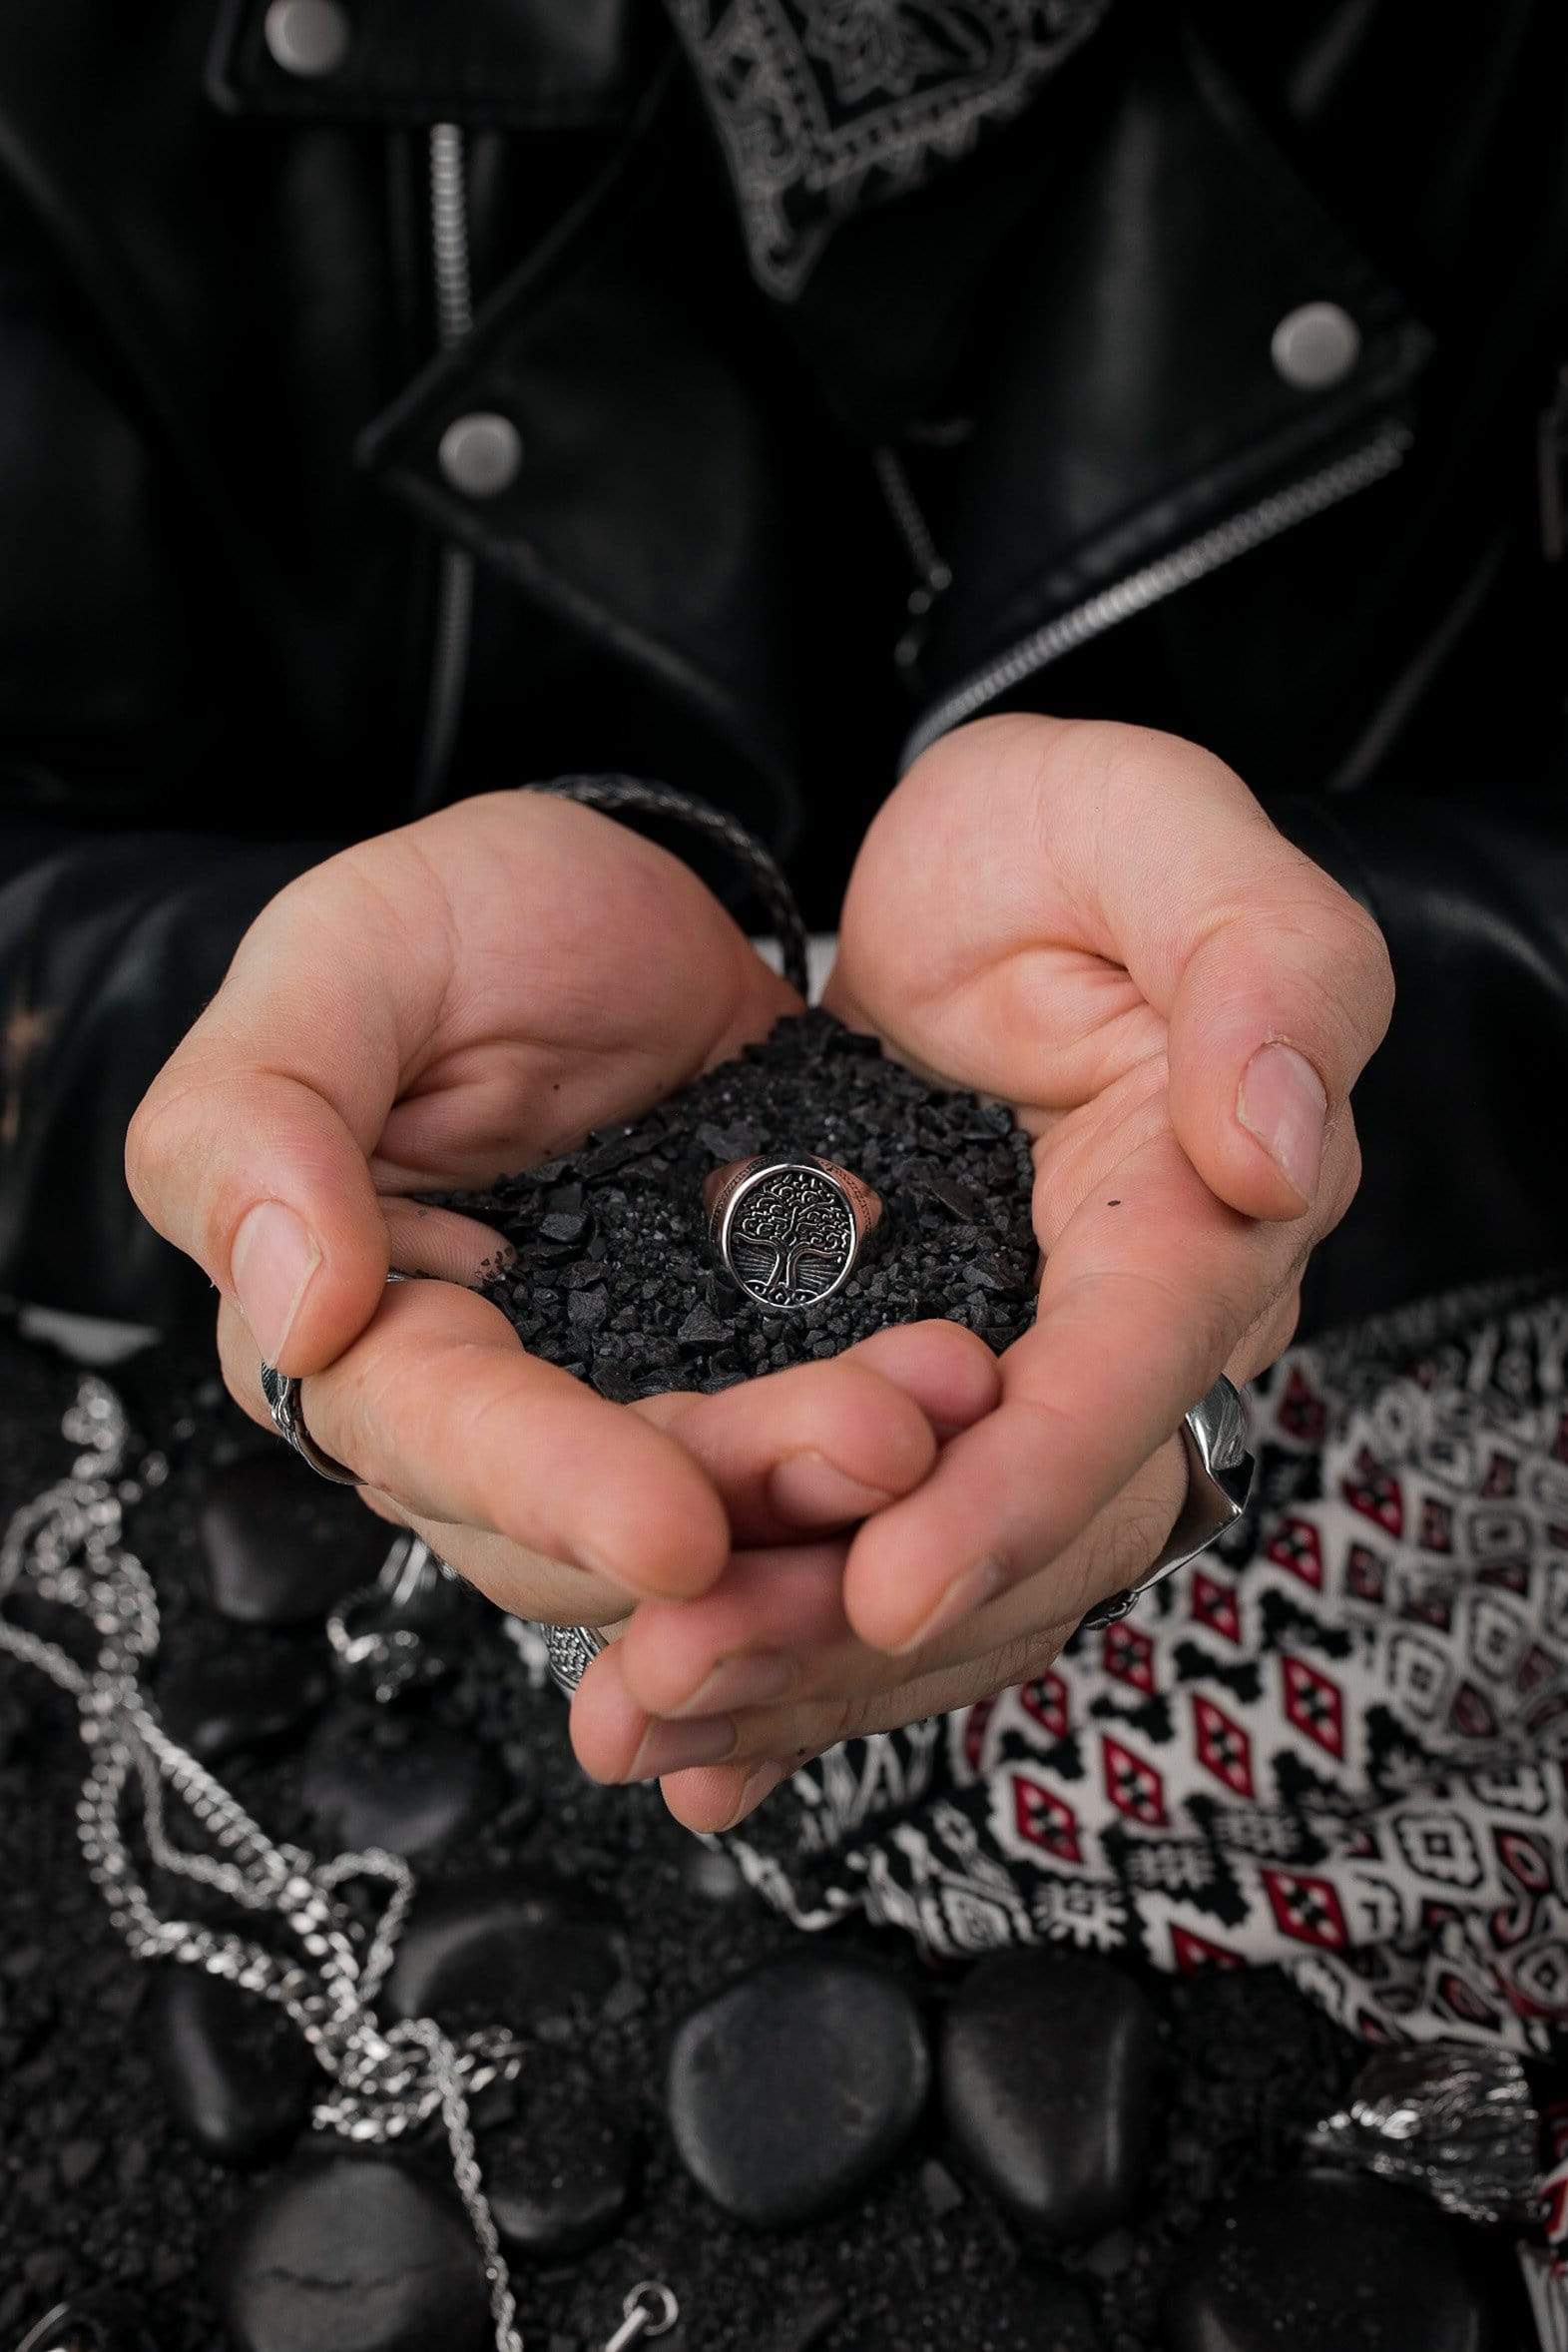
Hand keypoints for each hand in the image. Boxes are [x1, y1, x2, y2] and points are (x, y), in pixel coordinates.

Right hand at [127, 790, 996, 1630]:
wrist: (622, 906)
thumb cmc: (451, 922)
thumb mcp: (342, 960)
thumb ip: (260, 1119)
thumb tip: (290, 1315)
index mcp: (361, 1328)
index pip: (439, 1440)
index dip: (552, 1491)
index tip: (675, 1533)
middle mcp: (493, 1404)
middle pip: (596, 1520)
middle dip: (742, 1500)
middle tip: (884, 1448)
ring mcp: (638, 1398)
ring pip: (724, 1505)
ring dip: (835, 1487)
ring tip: (948, 1405)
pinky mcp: (758, 1369)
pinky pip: (822, 1430)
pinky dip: (896, 1433)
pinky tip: (973, 1386)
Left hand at [574, 715, 1392, 1828]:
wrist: (973, 866)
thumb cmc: (1068, 839)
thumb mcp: (1162, 836)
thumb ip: (1257, 970)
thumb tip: (1276, 1148)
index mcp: (1194, 1208)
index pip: (1126, 1379)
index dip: (1022, 1489)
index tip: (896, 1582)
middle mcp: (1115, 1327)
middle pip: (1023, 1529)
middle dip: (861, 1623)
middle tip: (681, 1684)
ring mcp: (1012, 1373)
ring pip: (937, 1569)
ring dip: (793, 1661)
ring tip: (637, 1722)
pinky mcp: (912, 1391)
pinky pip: (865, 1541)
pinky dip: (780, 1630)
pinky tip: (682, 1739)